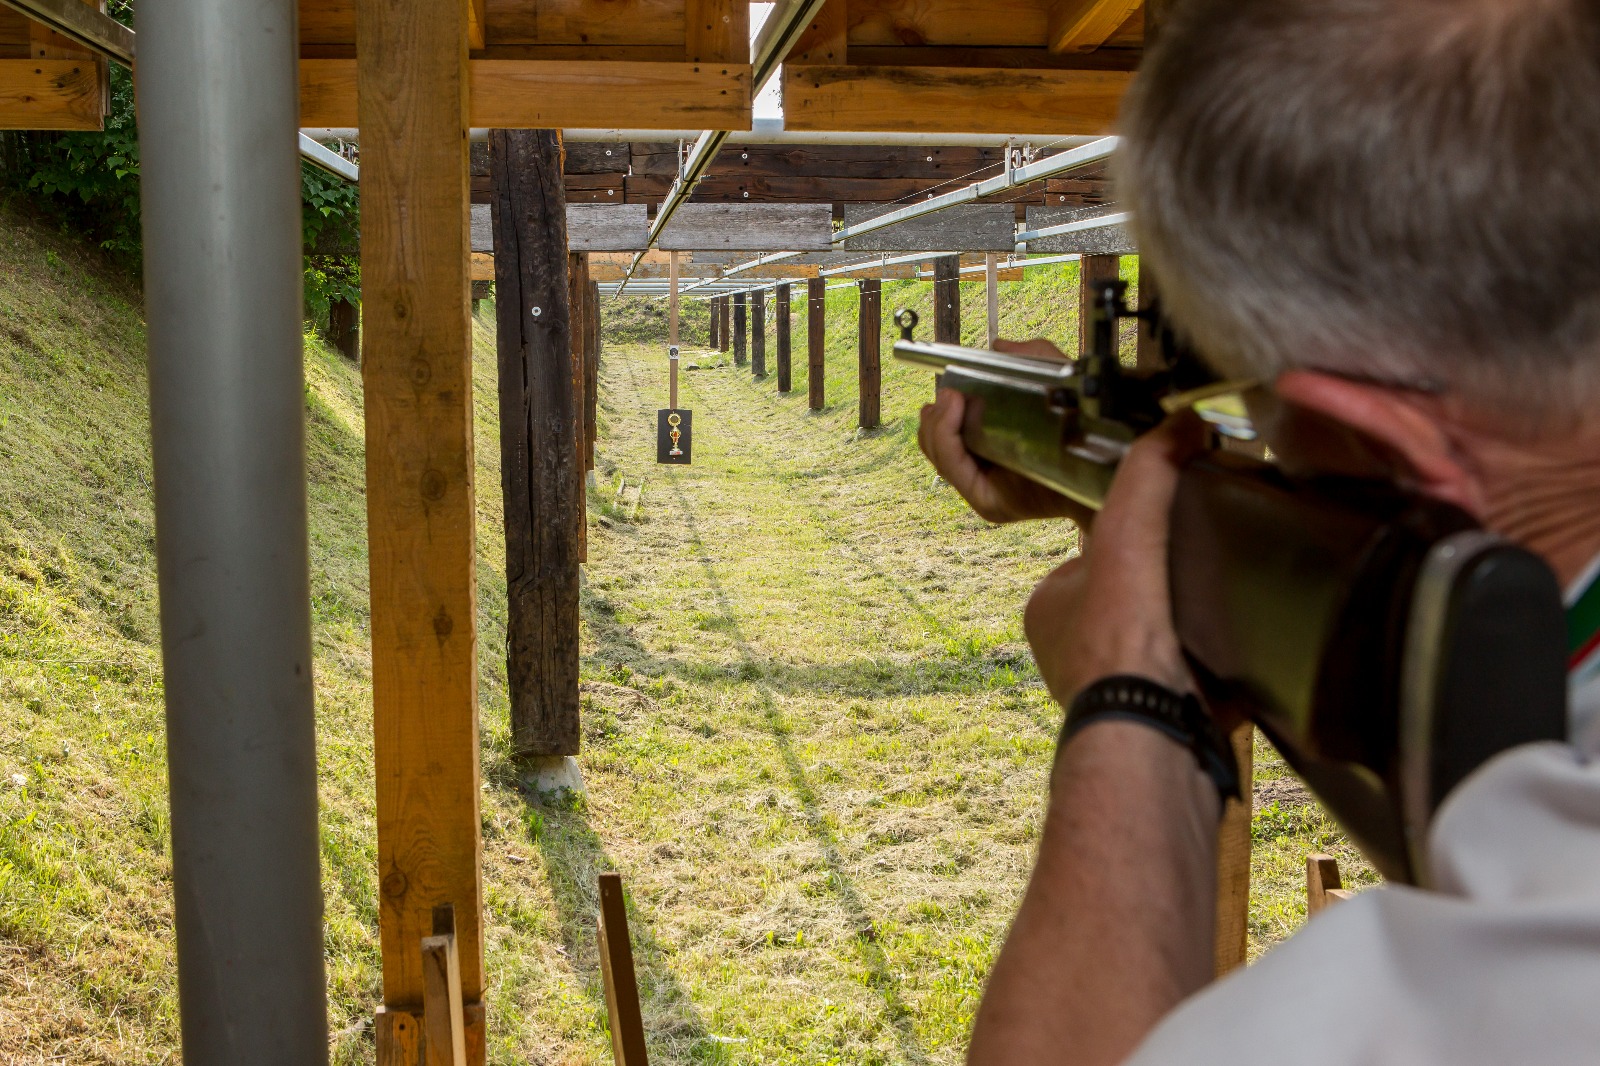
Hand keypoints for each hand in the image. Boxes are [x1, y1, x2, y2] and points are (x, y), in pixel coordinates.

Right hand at [917, 338, 1087, 523]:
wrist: (1109, 461)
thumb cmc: (1086, 427)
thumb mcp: (1055, 377)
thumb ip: (1028, 357)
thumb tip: (998, 347)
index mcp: (992, 448)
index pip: (947, 434)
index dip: (940, 413)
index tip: (946, 389)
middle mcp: (985, 472)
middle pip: (934, 444)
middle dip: (934, 418)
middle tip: (949, 394)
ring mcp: (984, 489)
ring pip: (938, 455)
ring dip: (937, 423)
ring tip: (951, 398)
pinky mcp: (988, 502)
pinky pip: (953, 468)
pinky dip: (945, 438)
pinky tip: (954, 411)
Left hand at [1023, 414, 1207, 705]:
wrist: (1149, 730)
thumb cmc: (1120, 636)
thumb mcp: (1127, 532)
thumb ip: (1147, 474)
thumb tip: (1181, 422)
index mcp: (1047, 608)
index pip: (1092, 556)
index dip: (1135, 539)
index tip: (1170, 532)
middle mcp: (1068, 652)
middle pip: (1125, 598)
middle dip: (1161, 588)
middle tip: (1199, 573)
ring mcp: (1107, 689)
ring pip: (1153, 640)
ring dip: (1185, 628)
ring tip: (1215, 610)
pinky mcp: (1149, 718)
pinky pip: (1180, 680)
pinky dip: (1204, 669)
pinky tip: (1227, 654)